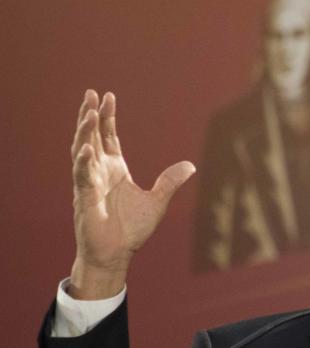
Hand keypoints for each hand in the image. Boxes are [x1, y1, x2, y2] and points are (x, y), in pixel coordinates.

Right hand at [70, 90, 194, 298]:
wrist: (117, 254)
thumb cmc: (132, 230)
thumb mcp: (157, 202)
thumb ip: (170, 182)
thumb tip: (190, 166)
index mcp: (115, 170)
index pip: (109, 137)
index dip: (108, 118)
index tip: (108, 96)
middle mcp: (100, 172)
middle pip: (92, 137)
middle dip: (91, 115)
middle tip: (91, 93)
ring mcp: (89, 183)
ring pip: (82, 151)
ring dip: (84, 132)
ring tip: (89, 112)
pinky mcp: (84, 198)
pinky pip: (82, 176)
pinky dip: (83, 162)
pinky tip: (86, 147)